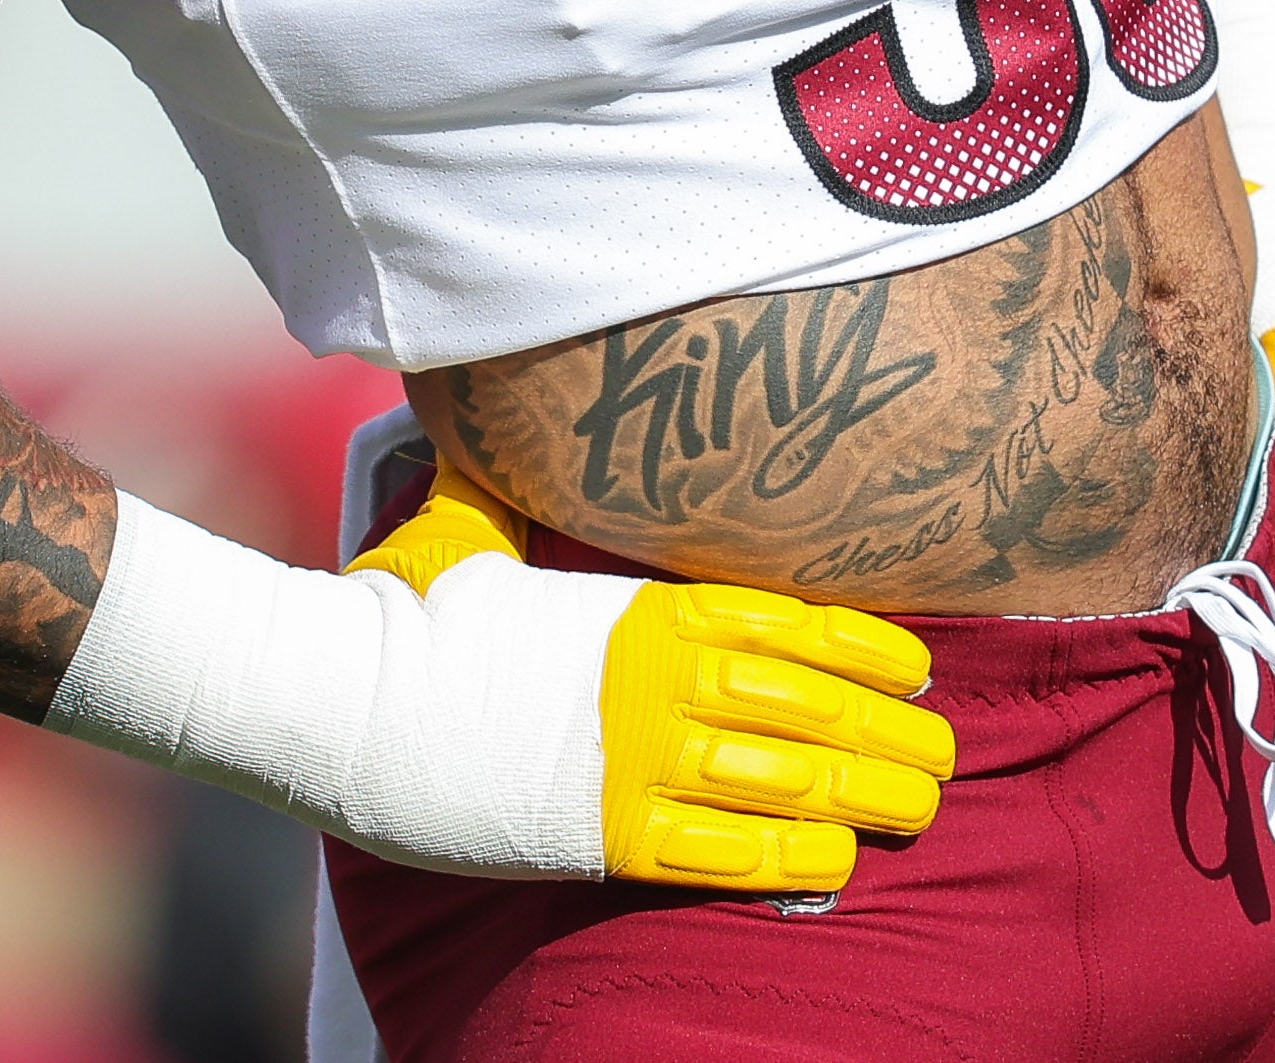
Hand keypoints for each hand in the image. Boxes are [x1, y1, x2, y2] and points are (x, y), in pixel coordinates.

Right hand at [353, 469, 954, 889]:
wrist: (330, 699)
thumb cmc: (398, 609)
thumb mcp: (467, 531)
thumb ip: (514, 490)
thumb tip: (506, 414)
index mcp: (636, 608)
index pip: (782, 622)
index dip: (861, 645)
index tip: (915, 666)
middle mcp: (652, 684)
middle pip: (807, 704)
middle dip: (886, 730)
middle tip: (944, 751)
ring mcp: (631, 763)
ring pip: (784, 781)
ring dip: (862, 794)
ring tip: (917, 807)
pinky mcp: (598, 838)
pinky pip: (719, 854)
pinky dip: (787, 859)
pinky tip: (836, 859)